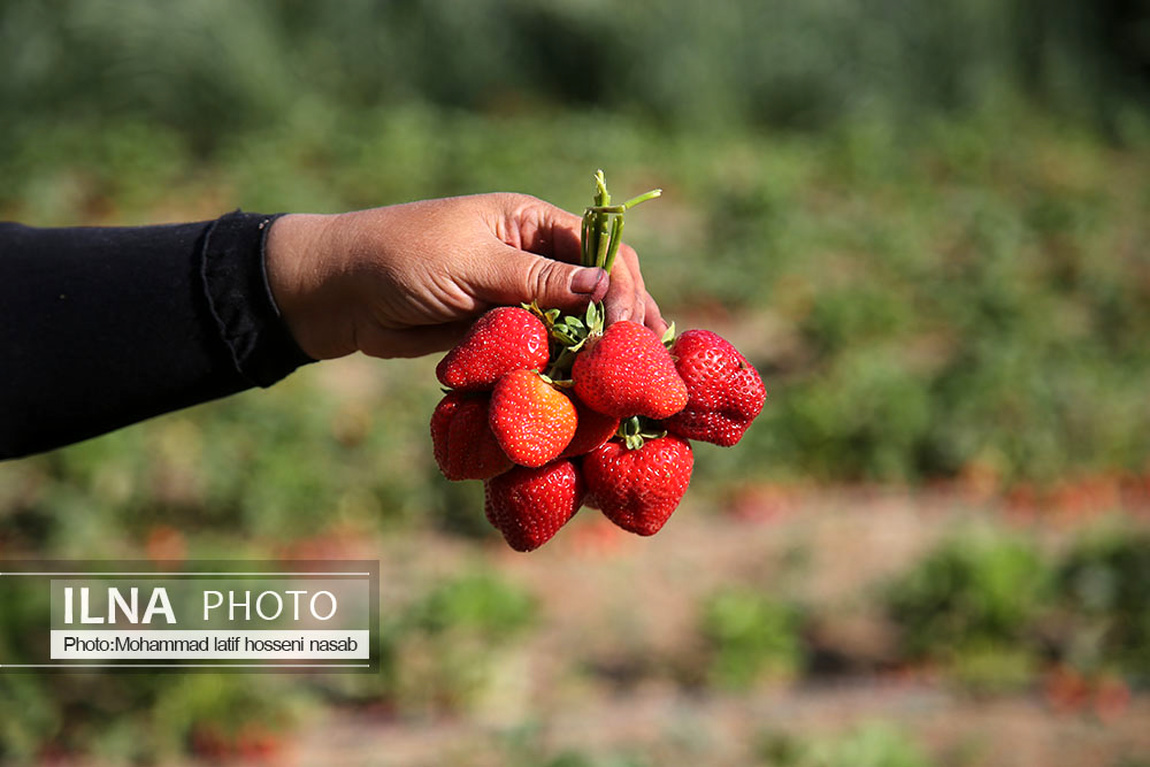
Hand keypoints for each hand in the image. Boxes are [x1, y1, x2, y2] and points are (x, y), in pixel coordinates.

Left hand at [265, 193, 665, 359]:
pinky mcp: (500, 331)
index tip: (623, 325)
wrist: (342, 293)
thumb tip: (605, 286)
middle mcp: (532, 256)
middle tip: (648, 356)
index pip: (598, 248)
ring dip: (599, 346)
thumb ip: (536, 278)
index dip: (619, 283)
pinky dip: (565, 364)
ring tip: (631, 377)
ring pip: (574, 321)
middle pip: (597, 285)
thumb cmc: (402, 257)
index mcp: (530, 222)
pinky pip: (543, 347)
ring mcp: (517, 296)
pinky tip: (586, 387)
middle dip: (624, 316)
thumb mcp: (472, 262)